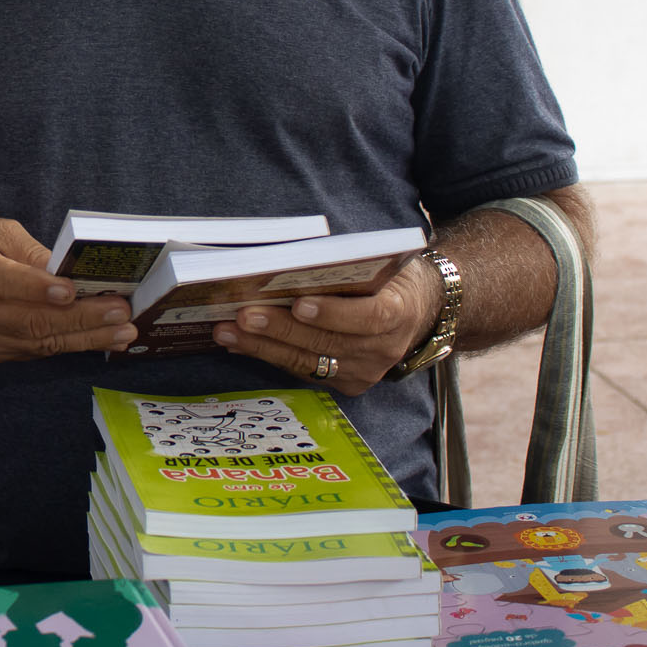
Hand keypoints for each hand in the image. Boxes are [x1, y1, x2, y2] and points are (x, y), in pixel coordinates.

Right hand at [0, 217, 135, 363]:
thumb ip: (30, 251)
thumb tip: (70, 272)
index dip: (35, 289)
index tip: (71, 291)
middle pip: (27, 319)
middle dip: (80, 318)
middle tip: (120, 312)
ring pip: (37, 341)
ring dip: (85, 338)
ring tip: (123, 331)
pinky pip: (36, 352)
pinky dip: (71, 345)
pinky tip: (101, 339)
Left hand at [213, 257, 438, 394]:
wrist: (419, 311)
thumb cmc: (387, 277)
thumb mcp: (377, 263)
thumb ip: (343, 266)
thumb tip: (284, 262)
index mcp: (398, 312)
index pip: (368, 316)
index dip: (333, 313)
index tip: (298, 303)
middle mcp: (383, 349)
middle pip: (326, 343)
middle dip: (279, 329)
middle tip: (242, 315)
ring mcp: (365, 371)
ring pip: (308, 362)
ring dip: (262, 346)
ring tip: (227, 332)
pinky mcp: (348, 384)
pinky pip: (304, 372)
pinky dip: (270, 356)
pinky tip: (240, 345)